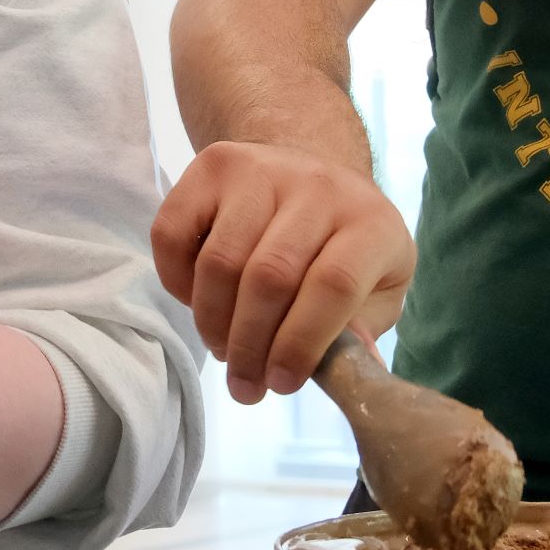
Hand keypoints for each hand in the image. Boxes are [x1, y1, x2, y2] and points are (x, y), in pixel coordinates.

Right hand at [152, 141, 416, 404]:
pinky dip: (176, 281)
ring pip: (220, 261)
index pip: (333, 285)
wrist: (316, 182)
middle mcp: (320, 186)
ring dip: (213, 322)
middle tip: (244, 383)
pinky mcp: (213, 166)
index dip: (301, 343)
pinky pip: (173, 233)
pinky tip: (198, 301)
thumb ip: (361, 332)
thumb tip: (347, 371)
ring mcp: (262, 169)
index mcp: (371, 223)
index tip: (280, 383)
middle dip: (249, 345)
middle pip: (270, 276)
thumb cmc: (348, 251)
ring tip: (223, 348)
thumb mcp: (376, 293)